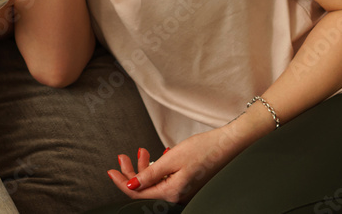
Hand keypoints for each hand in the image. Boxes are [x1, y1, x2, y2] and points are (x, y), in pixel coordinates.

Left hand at [107, 128, 243, 203]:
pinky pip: (166, 180)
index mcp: (172, 192)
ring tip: (142, 150)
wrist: (230, 144)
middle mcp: (177, 196)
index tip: (111, 170)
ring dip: (145, 168)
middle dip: (132, 172)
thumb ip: (150, 174)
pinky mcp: (188, 184)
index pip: (138, 193)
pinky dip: (158, 168)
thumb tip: (130, 187)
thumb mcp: (172, 158)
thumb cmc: (204, 149)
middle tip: (123, 156)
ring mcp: (184, 191)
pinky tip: (159, 155)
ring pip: (156, 183)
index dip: (122, 182)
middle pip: (146, 189)